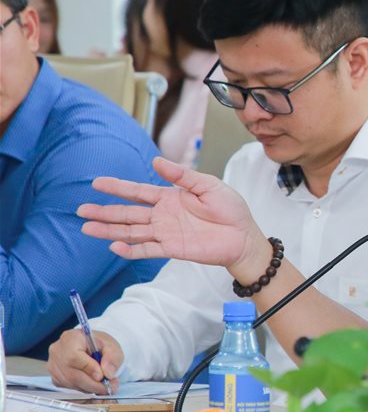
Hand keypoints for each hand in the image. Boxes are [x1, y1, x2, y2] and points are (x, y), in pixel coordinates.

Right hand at [48, 329, 123, 394]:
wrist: (92, 347)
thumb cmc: (99, 345)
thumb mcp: (112, 346)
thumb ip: (112, 358)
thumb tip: (108, 373)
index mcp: (71, 338)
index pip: (74, 357)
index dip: (89, 369)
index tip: (102, 376)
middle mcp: (57, 351)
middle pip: (72, 374)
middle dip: (93, 384)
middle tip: (111, 386)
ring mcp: (54, 365)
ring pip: (71, 383)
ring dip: (90, 387)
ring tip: (106, 385)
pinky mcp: (55, 376)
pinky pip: (69, 387)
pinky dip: (84, 388)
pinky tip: (93, 383)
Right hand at [78, 157, 266, 270]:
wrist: (243, 236)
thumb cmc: (230, 209)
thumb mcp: (208, 185)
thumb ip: (182, 175)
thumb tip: (156, 161)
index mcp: (170, 197)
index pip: (138, 191)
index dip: (117, 187)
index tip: (96, 183)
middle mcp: (163, 215)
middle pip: (128, 213)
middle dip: (104, 211)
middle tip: (81, 210)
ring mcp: (166, 233)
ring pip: (131, 231)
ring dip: (109, 230)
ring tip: (87, 228)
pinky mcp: (172, 248)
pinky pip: (147, 250)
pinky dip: (130, 249)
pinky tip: (114, 246)